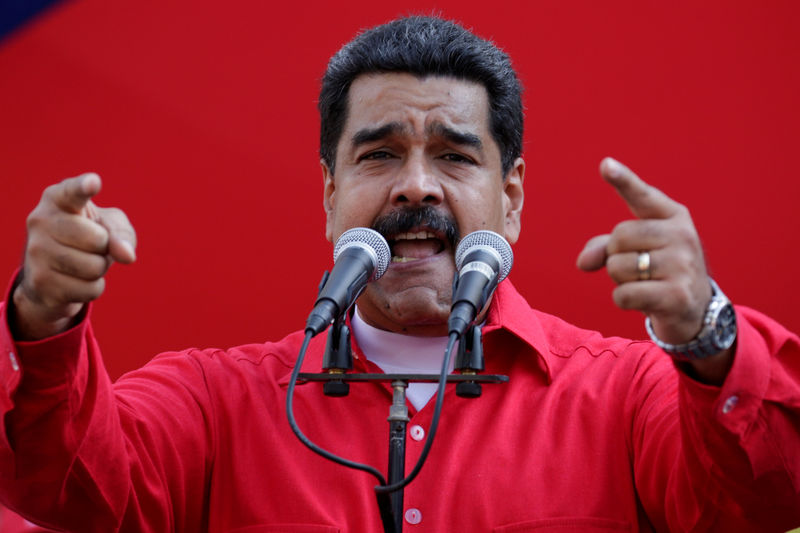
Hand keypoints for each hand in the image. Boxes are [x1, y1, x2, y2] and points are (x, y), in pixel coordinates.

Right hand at [11, 173, 136, 339]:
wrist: (52, 272)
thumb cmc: (88, 238)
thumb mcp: (110, 227)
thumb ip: (122, 234)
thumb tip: (126, 255)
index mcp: (57, 198)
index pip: (72, 191)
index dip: (84, 187)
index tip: (94, 182)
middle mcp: (40, 220)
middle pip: (98, 240)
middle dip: (105, 248)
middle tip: (90, 246)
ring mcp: (36, 251)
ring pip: (94, 267)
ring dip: (99, 269)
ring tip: (83, 261)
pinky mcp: (40, 281)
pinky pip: (89, 289)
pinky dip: (92, 288)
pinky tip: (75, 280)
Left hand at [576, 157, 712, 345]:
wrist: (695, 310)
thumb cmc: (659, 271)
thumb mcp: (636, 251)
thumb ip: (604, 247)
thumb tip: (583, 263)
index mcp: (673, 216)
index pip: (643, 196)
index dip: (623, 180)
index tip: (605, 165)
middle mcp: (682, 235)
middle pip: (619, 236)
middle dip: (616, 255)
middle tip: (638, 267)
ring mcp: (682, 265)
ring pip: (618, 266)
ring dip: (620, 280)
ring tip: (645, 283)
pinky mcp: (676, 295)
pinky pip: (623, 294)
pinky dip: (622, 300)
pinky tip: (643, 301)